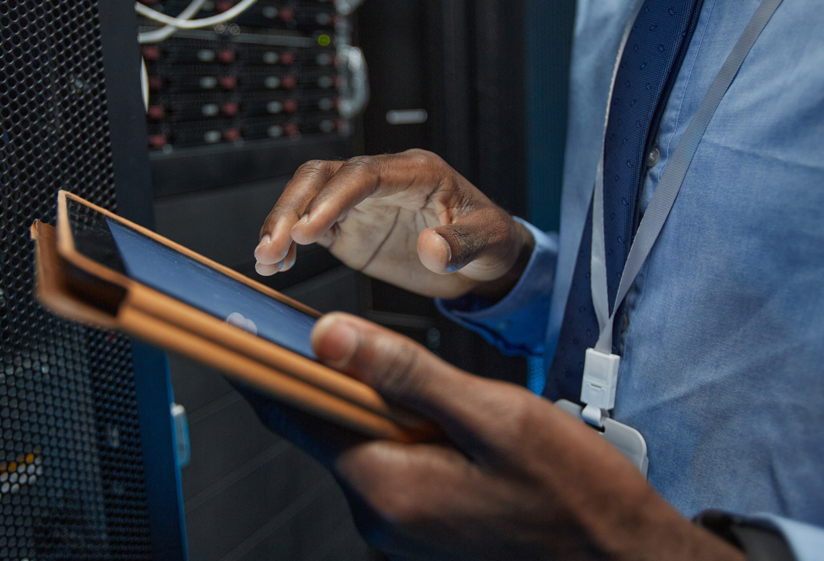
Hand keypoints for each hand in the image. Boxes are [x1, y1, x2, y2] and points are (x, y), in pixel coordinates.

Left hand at [249, 313, 745, 560]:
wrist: (622, 560)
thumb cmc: (572, 494)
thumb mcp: (492, 417)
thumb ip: (406, 375)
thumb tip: (328, 338)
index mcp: (386, 486)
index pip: (295, 416)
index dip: (266, 366)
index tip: (242, 327)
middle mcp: (380, 514)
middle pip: (329, 427)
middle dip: (341, 378)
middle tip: (364, 336)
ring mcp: (401, 527)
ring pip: (365, 443)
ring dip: (384, 405)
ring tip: (445, 392)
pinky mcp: (423, 527)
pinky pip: (394, 466)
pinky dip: (405, 433)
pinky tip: (454, 425)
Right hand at [253, 150, 533, 299]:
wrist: (483, 260)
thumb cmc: (491, 239)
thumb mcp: (489, 242)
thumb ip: (461, 244)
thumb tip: (432, 247)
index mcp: (415, 172)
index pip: (364, 174)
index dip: (333, 198)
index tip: (309, 229)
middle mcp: (381, 181)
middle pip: (323, 177)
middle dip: (292, 207)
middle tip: (273, 246)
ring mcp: (360, 204)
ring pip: (307, 197)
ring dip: (281, 224)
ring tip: (266, 259)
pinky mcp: (348, 227)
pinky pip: (309, 226)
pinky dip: (288, 242)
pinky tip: (275, 264)